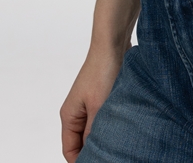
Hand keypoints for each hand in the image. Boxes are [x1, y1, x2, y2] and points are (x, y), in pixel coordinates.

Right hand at [60, 47, 124, 161]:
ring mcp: (89, 105)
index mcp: (69, 116)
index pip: (70, 151)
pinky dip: (111, 125)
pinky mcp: (102, 97)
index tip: (100, 162)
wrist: (114, 42)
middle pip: (81, 143)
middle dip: (94, 151)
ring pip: (94, 131)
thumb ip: (93, 134)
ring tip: (119, 145)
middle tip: (113, 155)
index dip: (81, 161)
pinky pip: (103, 119)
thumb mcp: (99, 108)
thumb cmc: (103, 71)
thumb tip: (94, 154)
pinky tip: (124, 128)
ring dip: (105, 137)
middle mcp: (76, 112)